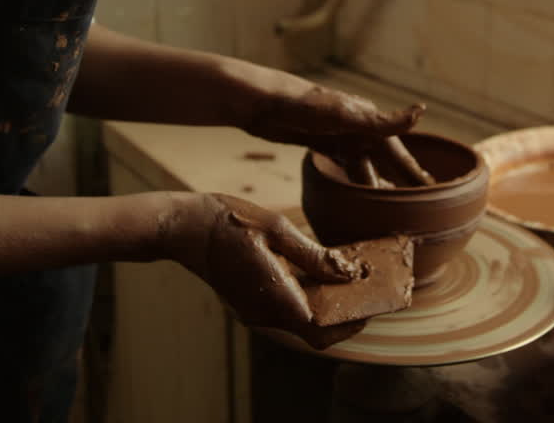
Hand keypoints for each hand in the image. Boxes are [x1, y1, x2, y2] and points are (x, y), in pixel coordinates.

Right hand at [160, 193, 366, 347]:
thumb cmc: (227, 221)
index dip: (350, 323)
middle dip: (343, 316)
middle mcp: (264, 313)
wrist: (183, 228)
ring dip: (326, 307)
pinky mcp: (249, 303)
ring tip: (346, 276)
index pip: (321, 330)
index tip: (370, 303)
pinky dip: (307, 298)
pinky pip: (286, 310)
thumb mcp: (276, 228)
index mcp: (273, 297)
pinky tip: (317, 272)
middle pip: (314, 332)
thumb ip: (312, 254)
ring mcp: (254, 311)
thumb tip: (345, 272)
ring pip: (301, 322)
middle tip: (363, 288)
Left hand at [225, 65, 429, 185]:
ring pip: (364, 165)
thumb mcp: (345, 115)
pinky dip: (353, 180)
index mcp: (368, 121)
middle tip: (419, 205)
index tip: (434, 191)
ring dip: (376, 184)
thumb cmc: (302, 105)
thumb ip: (382, 120)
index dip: (414, 172)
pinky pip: (343, 165)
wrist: (260, 101)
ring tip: (390, 209)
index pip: (399, 152)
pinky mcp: (320, 140)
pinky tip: (355, 194)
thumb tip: (421, 113)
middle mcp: (358, 127)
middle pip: (384, 160)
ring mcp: (339, 135)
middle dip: (400, 181)